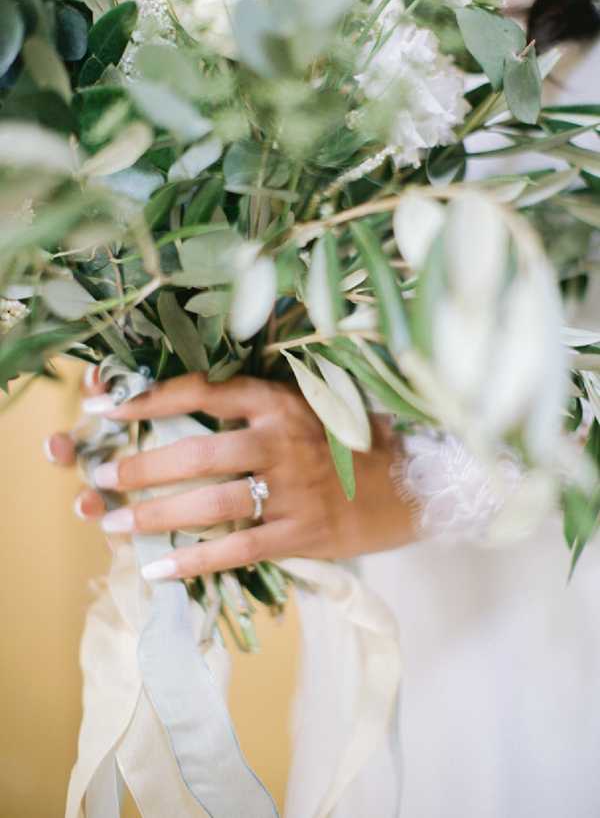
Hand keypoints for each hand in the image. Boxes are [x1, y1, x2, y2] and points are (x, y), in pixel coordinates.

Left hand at [45, 371, 414, 579]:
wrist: (413, 485)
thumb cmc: (350, 443)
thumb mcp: (310, 407)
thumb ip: (258, 405)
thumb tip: (189, 403)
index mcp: (282, 402)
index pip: (203, 392)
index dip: (148, 397)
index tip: (103, 406)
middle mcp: (283, 441)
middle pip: (196, 453)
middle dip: (139, 466)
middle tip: (98, 477)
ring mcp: (294, 490)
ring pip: (210, 503)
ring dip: (155, 514)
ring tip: (113, 522)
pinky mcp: (302, 534)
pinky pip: (238, 549)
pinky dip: (195, 559)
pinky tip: (158, 569)